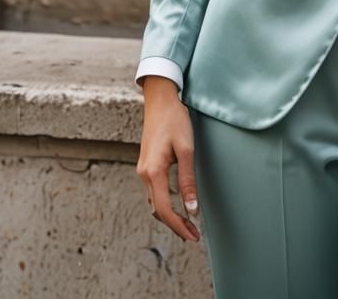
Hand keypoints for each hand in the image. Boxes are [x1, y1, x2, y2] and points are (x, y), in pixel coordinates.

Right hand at [136, 77, 201, 241]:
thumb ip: (188, 179)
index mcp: (154, 172)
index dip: (179, 226)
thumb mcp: (186, 149)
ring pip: (155, 202)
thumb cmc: (175, 120)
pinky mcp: (147, 165)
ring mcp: (143, 170)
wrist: (160, 101)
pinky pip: (155, 191)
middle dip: (175, 225)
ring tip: (188, 224)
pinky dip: (165, 202)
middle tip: (194, 235)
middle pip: (158, 209)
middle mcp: (145, 174)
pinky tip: (177, 203)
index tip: (193, 236)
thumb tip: (192, 208)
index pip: (165, 209)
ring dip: (170, 215)